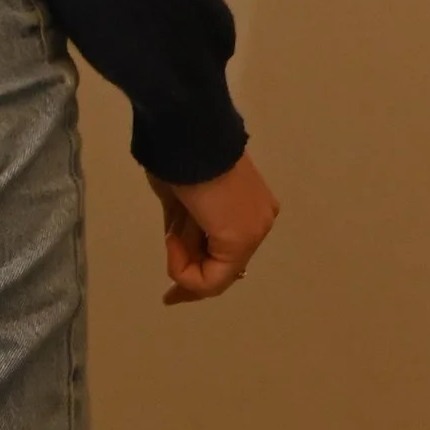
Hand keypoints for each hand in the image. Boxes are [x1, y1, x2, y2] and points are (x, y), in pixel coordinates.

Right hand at [151, 150, 279, 306]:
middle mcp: (260, 220)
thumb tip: (181, 261)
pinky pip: (209, 280)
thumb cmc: (179, 159)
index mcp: (250, 206)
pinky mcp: (240, 239)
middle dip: (189, 277)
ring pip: (213, 276)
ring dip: (181, 260)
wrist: (186, 134)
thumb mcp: (184, 202)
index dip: (197, 276)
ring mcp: (254, 231)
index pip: (227, 257)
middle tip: (169, 295)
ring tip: (172, 228)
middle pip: (222, 270)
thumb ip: (190, 233)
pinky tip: (173, 237)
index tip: (170, 295)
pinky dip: (182, 269)